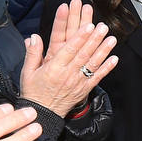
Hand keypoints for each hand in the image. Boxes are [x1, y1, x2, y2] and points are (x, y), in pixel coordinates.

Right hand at [21, 0, 117, 115]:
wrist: (43, 114)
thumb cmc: (34, 92)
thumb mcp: (27, 72)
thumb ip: (32, 53)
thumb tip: (33, 37)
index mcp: (54, 68)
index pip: (69, 49)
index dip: (80, 37)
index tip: (89, 26)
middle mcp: (68, 74)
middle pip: (84, 54)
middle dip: (95, 39)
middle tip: (103, 27)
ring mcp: (78, 82)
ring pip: (93, 64)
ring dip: (103, 51)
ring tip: (112, 39)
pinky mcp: (84, 89)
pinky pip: (97, 78)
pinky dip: (106, 68)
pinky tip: (114, 59)